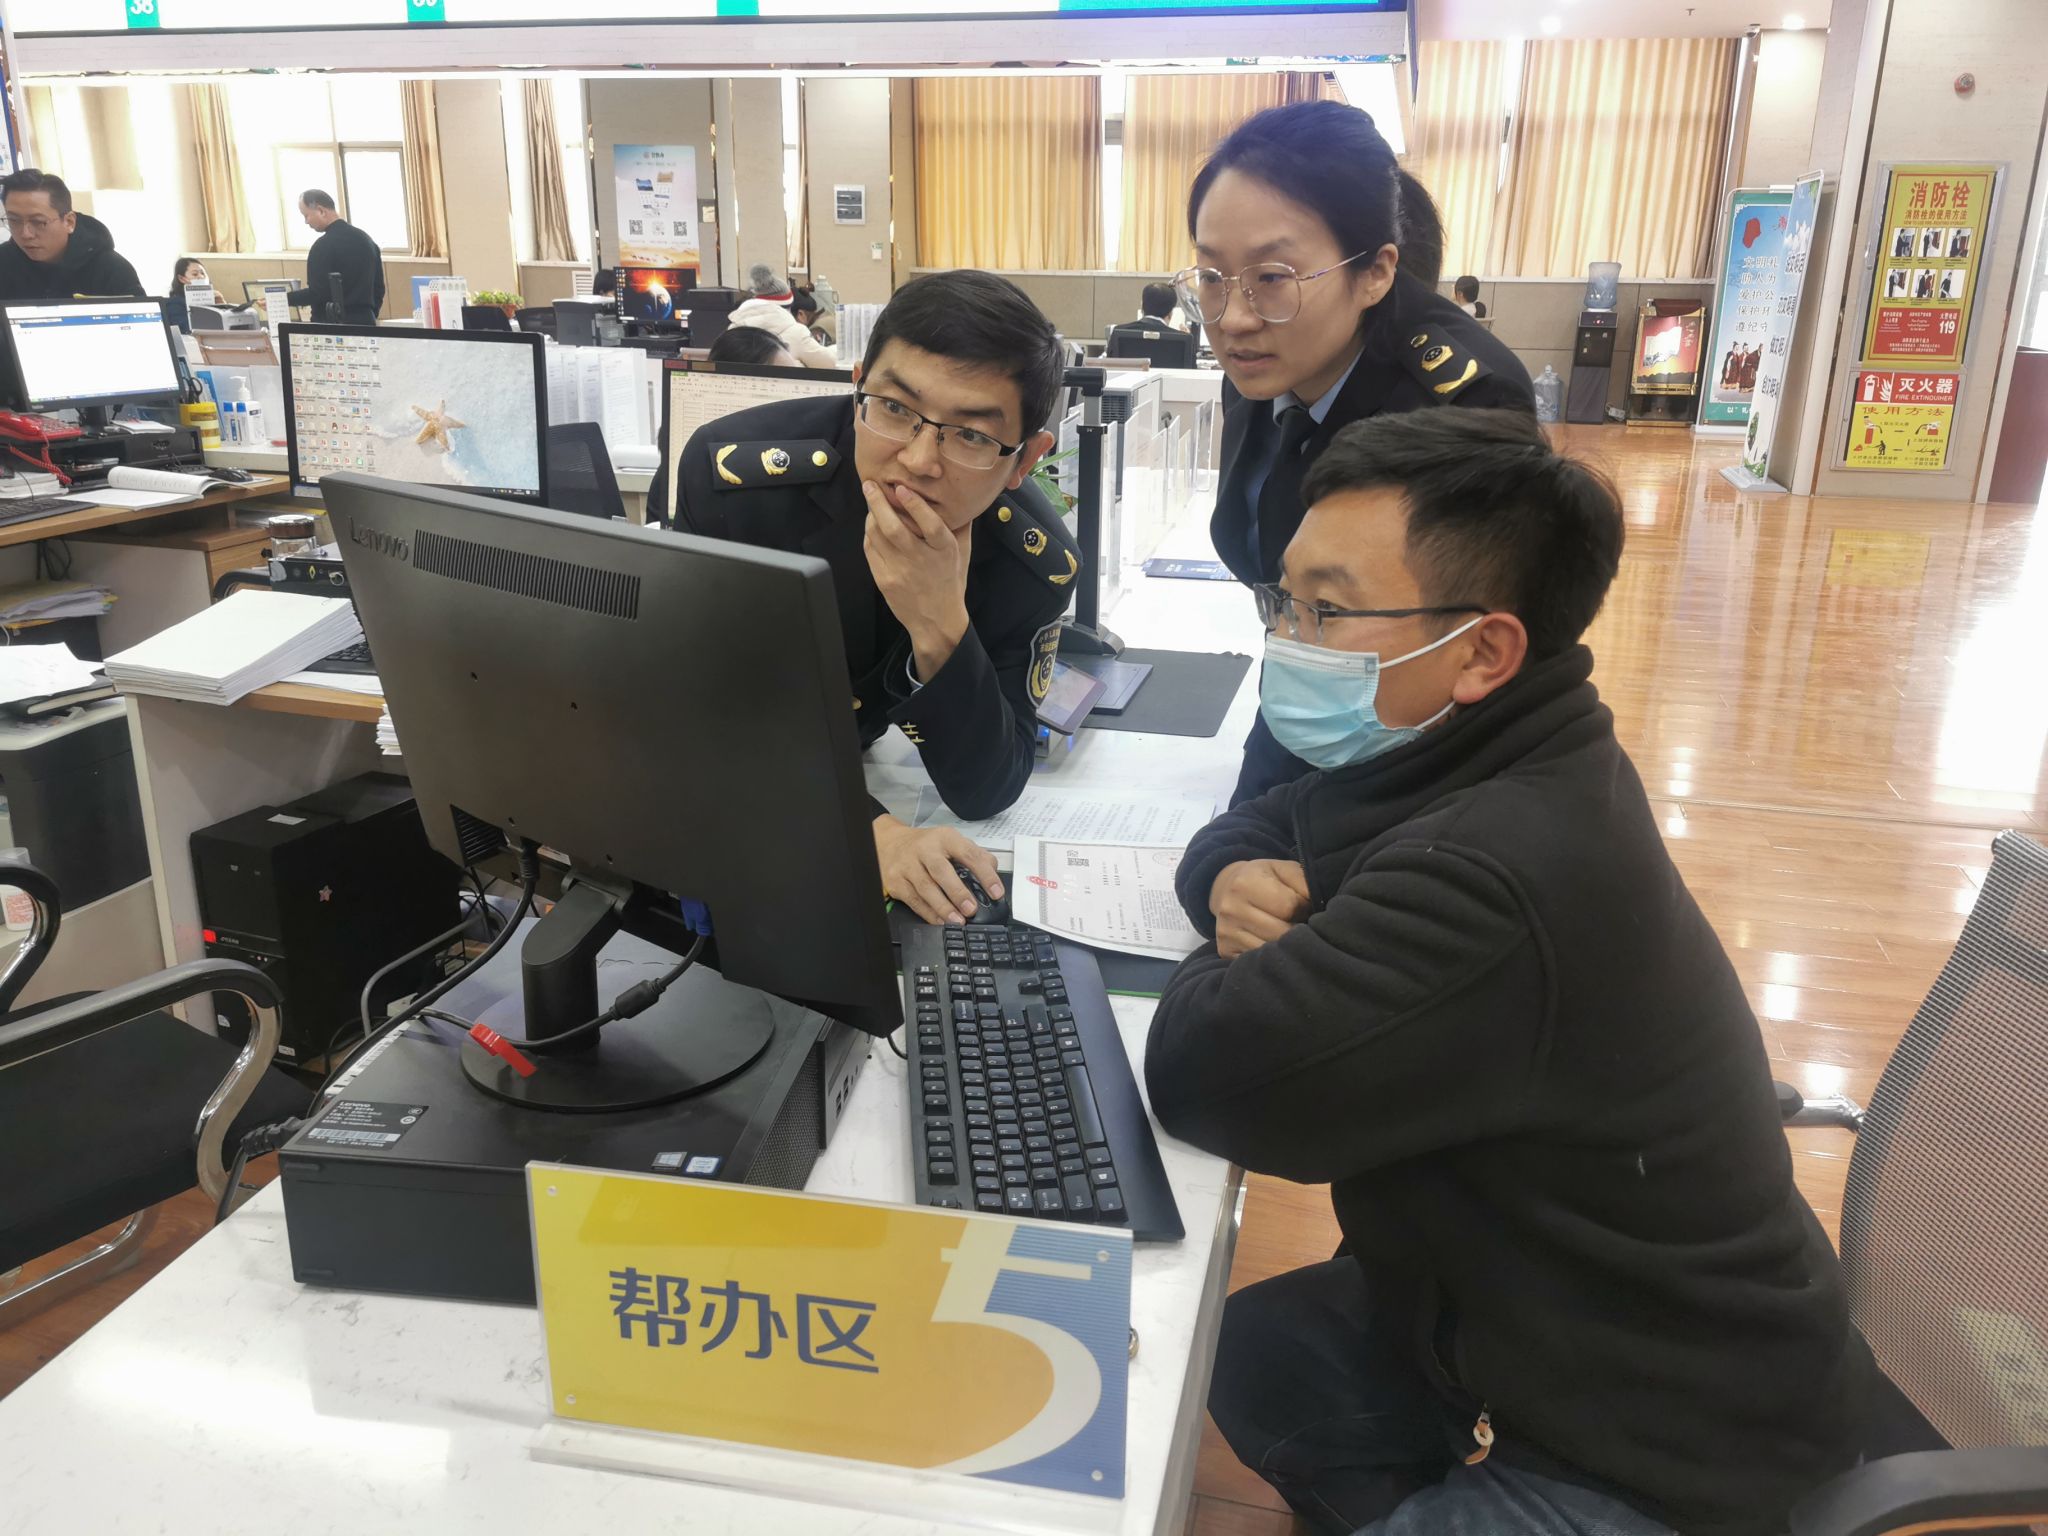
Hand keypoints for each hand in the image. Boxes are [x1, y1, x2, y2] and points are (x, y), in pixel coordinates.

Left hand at [863, 480, 969, 681]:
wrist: (936, 621)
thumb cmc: (950, 582)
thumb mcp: (963, 553)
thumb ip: (961, 526)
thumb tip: (961, 499)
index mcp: (944, 551)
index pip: (931, 525)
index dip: (915, 505)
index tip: (902, 488)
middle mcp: (920, 560)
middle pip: (894, 529)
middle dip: (878, 503)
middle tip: (869, 485)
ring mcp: (899, 571)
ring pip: (877, 536)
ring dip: (871, 515)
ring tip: (870, 500)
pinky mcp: (884, 580)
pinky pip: (870, 550)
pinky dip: (869, 534)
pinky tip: (872, 525)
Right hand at [874, 815, 1003, 925]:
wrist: (890, 844)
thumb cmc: (927, 846)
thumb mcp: (951, 842)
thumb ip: (975, 855)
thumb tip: (993, 875)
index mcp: (945, 838)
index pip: (968, 854)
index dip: (985, 874)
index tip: (996, 892)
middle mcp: (925, 849)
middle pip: (941, 870)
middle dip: (958, 892)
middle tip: (971, 909)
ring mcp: (908, 865)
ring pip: (926, 888)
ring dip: (943, 907)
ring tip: (957, 920)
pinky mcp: (896, 881)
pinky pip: (914, 900)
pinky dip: (928, 913)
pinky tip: (940, 921)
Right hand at [1209, 859, 1310, 958]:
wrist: (1226, 890)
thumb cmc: (1263, 880)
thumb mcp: (1282, 870)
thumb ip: (1303, 881)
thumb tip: (1319, 904)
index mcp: (1245, 883)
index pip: (1288, 906)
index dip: (1304, 908)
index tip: (1304, 907)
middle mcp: (1231, 908)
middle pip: (1280, 932)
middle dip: (1296, 929)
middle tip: (1299, 923)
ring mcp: (1226, 932)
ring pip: (1271, 950)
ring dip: (1286, 945)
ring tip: (1288, 933)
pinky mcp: (1225, 950)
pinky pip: (1258, 961)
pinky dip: (1271, 956)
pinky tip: (1274, 945)